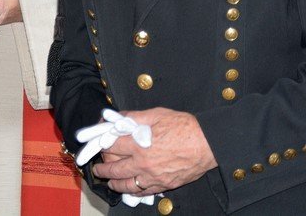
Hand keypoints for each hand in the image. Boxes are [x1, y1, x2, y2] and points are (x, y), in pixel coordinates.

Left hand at [92, 108, 216, 195]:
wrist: (208, 143)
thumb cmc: (184, 126)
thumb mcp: (156, 114)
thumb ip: (134, 117)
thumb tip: (118, 117)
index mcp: (138, 144)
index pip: (111, 147)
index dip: (102, 144)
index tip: (98, 145)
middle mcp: (143, 163)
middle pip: (114, 169)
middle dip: (103, 168)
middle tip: (98, 167)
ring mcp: (153, 176)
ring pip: (126, 184)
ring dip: (114, 183)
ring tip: (109, 180)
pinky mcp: (164, 184)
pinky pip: (144, 191)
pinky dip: (133, 191)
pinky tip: (129, 189)